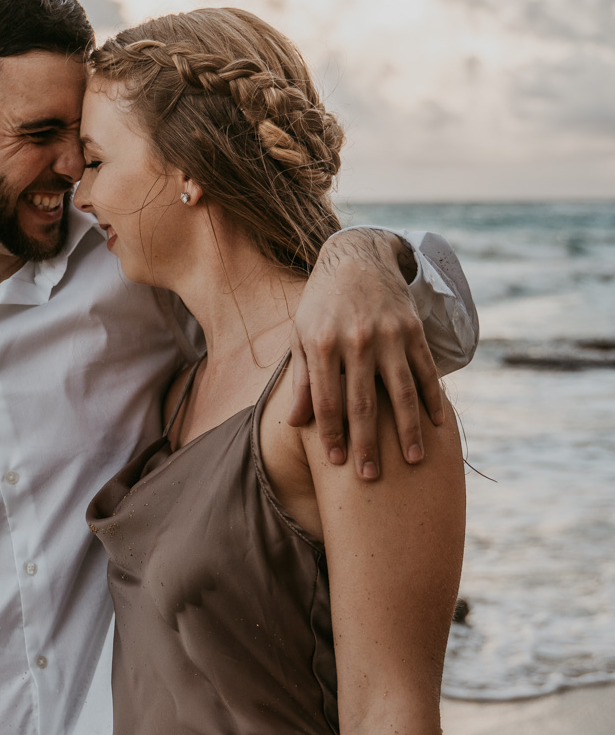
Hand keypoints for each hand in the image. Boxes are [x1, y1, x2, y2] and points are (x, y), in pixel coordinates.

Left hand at [289, 230, 444, 479]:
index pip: (327, 402)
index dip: (331, 435)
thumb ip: (301, 380)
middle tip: (370, 478)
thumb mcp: (301, 335)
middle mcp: (356, 341)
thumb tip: (295, 423)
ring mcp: (388, 335)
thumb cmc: (321, 304)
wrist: (356, 256)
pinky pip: (425, 371)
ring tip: (413, 461)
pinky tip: (438, 425)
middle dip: (366, 445)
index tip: (335, 465)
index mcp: (322, 344)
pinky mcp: (412, 329)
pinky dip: (433, 399)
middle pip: (362, 404)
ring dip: (407, 430)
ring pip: (400, 393)